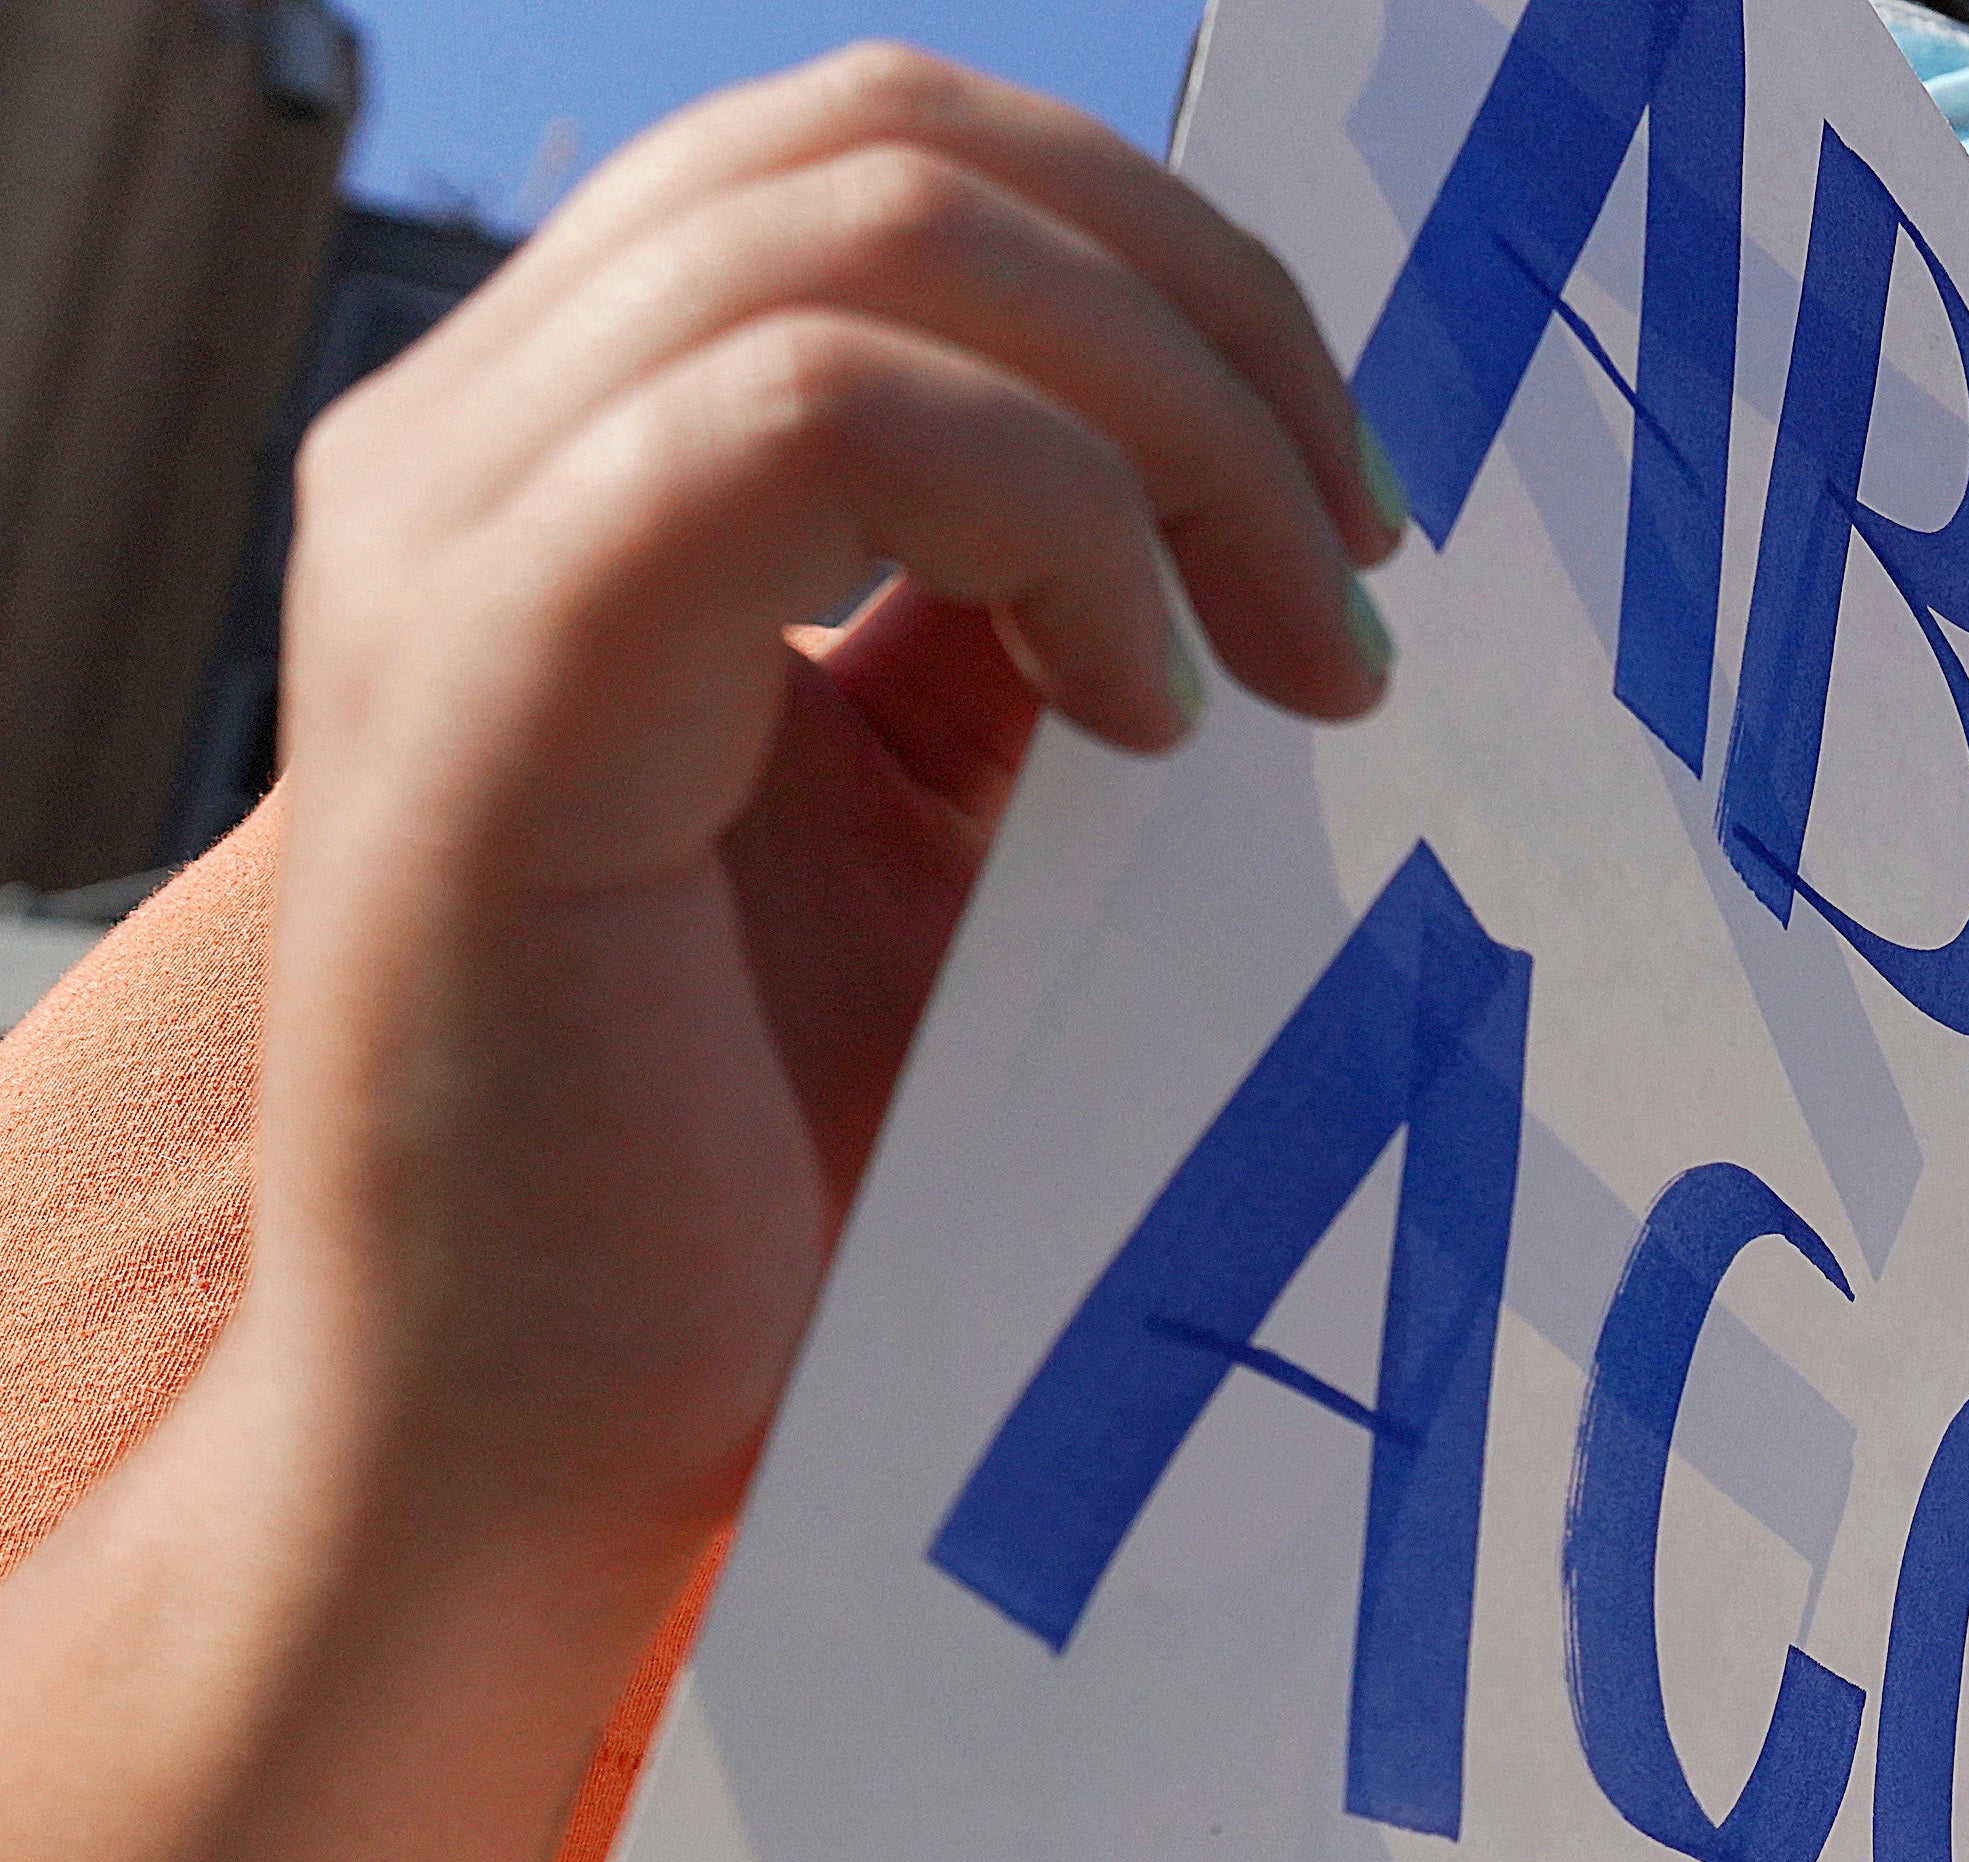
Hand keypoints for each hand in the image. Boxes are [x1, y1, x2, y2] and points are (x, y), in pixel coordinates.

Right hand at [251, 47, 1397, 1584]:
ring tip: (1299, 653)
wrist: (545, 1461)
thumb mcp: (955, 844)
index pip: (880, 163)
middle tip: (1366, 547)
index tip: (1351, 504)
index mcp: (577, 454)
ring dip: (1164, 414)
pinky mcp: (489, 681)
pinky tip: (1149, 714)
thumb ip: (1033, 625)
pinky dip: (1045, 517)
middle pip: (883, 144)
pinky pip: (804, 416)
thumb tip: (1276, 488)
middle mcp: (471, 447)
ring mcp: (452, 543)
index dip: (1165, 264)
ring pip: (860, 238)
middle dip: (1198, 303)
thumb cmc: (761, 1194)